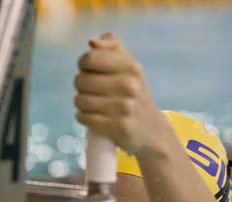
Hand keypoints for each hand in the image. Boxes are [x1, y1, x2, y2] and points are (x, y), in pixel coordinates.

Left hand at [74, 33, 170, 156]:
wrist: (151, 129)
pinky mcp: (118, 127)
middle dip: (80, 85)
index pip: (90, 57)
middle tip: (89, 90)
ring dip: (80, 102)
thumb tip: (92, 42)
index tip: (88, 69)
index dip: (83, 63)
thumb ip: (112, 46)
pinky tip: (87, 115)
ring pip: (80, 100)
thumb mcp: (130, 66)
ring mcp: (125, 108)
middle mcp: (130, 86)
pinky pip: (84, 117)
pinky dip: (81, 116)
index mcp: (131, 67)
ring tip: (88, 104)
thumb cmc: (133, 93)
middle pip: (81, 80)